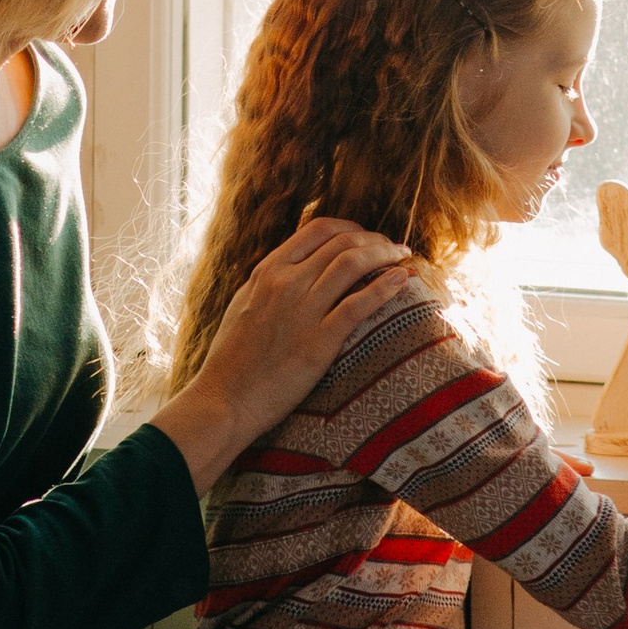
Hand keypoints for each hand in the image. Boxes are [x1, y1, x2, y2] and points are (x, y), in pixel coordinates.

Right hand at [152, 216, 414, 492]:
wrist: (224, 400)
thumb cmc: (231, 360)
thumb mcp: (244, 304)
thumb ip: (270, 282)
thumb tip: (294, 267)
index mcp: (268, 271)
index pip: (318, 229)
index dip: (351, 228)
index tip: (367, 238)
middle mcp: (286, 282)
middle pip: (342, 243)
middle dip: (375, 240)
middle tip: (395, 248)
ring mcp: (303, 310)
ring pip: (353, 264)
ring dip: (385, 255)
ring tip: (403, 259)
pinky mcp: (318, 342)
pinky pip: (359, 303)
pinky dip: (385, 286)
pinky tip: (402, 281)